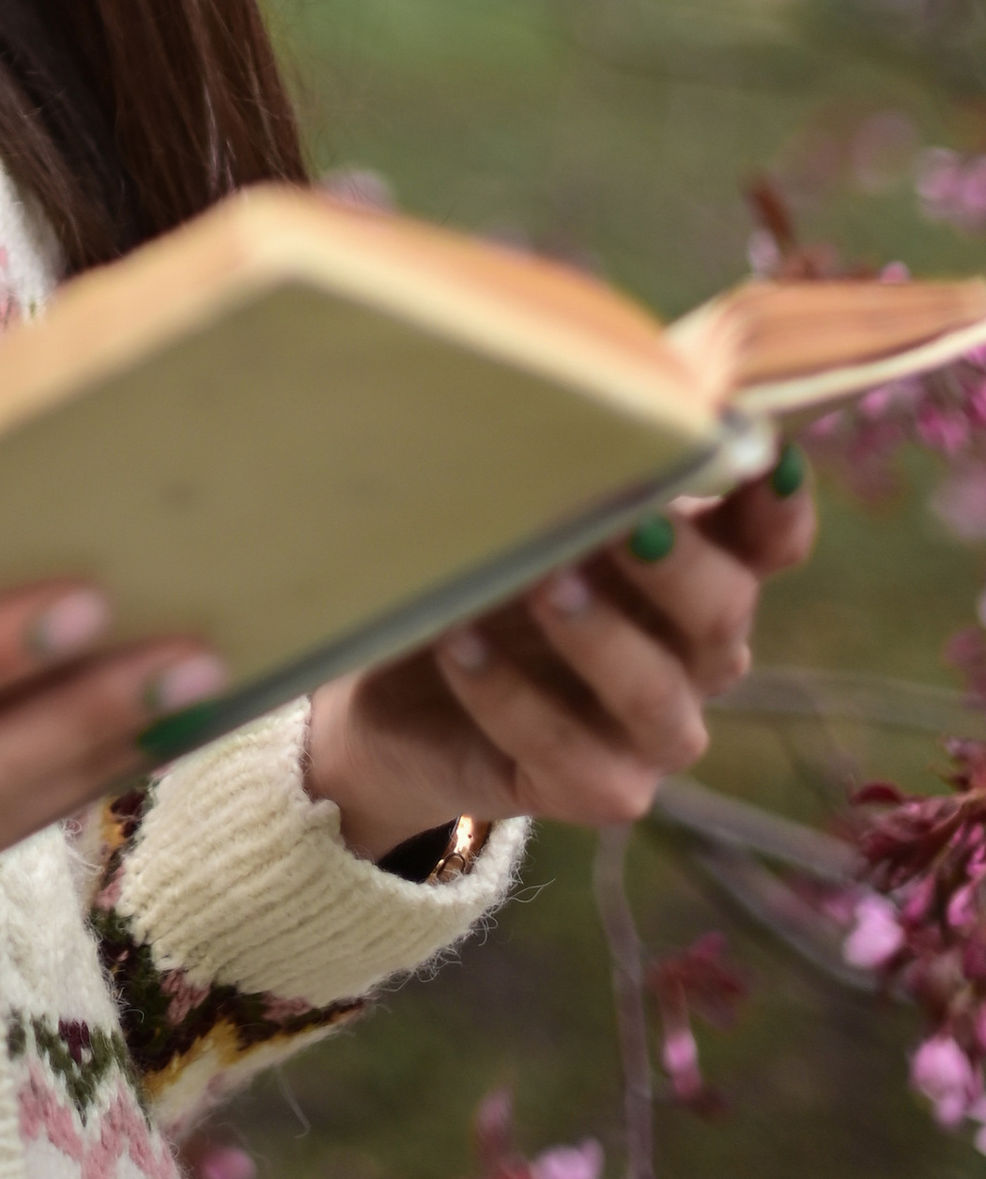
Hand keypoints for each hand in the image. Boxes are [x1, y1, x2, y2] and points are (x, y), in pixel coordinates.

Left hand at [303, 455, 817, 861]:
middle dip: (679, 566)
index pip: (769, 539)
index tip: (764, 450)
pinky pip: (572, 756)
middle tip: (629, 522)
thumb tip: (566, 388)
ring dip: (602, 639)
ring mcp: (654, 732)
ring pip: (658, 697)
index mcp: (696, 570)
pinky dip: (513, 699)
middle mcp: (695, 654)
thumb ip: (561, 465)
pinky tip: (460, 645)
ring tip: (543, 586)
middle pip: (724, 610)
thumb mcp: (513, 510)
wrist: (399, 695)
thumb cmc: (476, 571)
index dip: (779, 502)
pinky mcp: (601, 790)